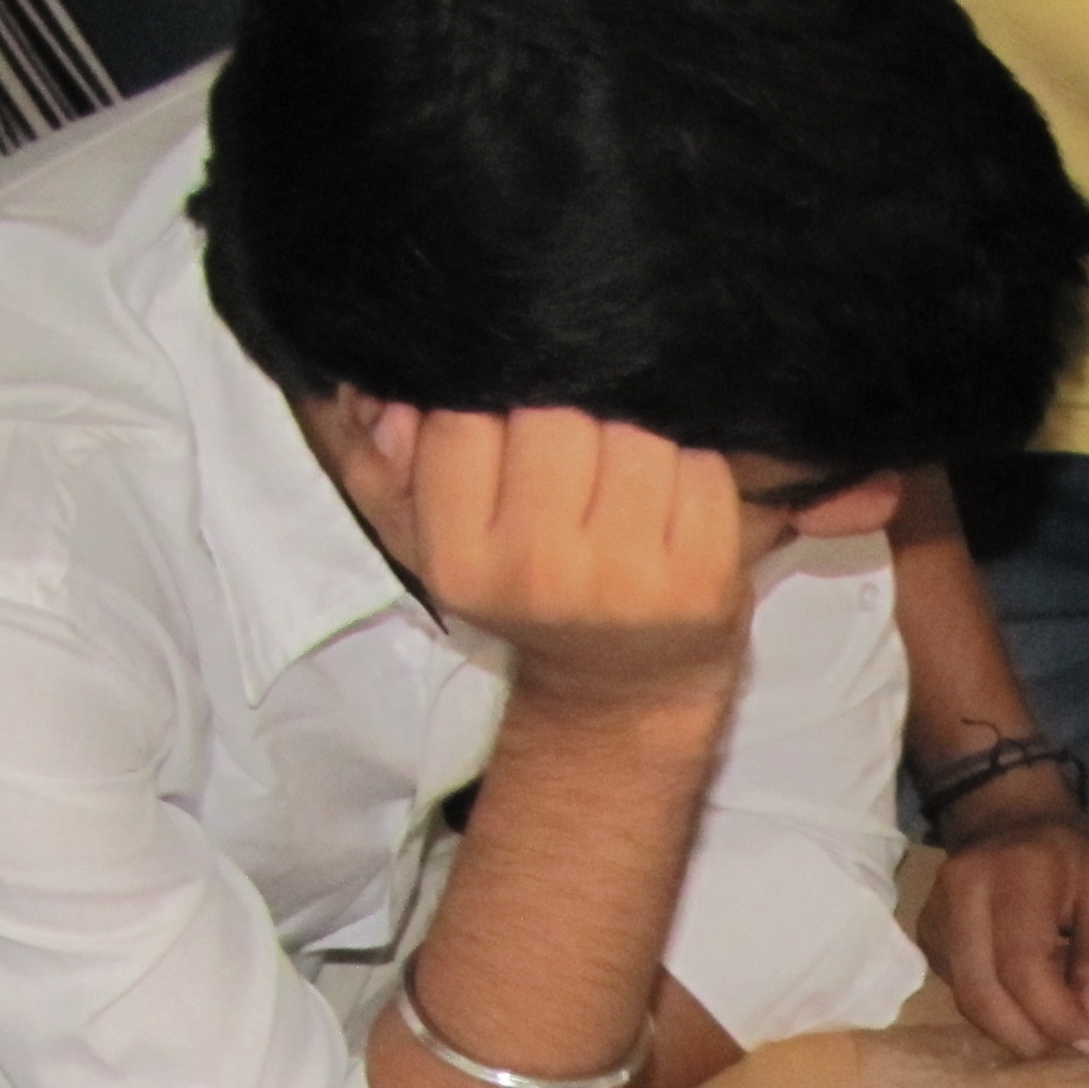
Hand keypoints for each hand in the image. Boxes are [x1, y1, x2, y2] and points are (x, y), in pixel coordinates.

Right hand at [402, 405, 750, 718]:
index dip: (489, 402)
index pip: (464, 418)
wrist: (618, 689)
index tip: (506, 428)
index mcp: (459, 562)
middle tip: (577, 445)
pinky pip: (703, 466)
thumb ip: (384, 466)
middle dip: (569, 412)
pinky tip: (674, 497)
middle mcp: (540, 574)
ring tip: (625, 469)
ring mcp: (628, 580)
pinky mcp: (705, 580)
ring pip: (636, 431)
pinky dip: (695, 464)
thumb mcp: (431, 541)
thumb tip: (383, 399)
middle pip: (557, 415)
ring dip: (637, 432)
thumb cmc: (521, 592)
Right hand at [921, 804, 1088, 1056]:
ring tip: (1052, 1027)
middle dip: (1031, 1034)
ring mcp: (935, 915)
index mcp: (1017, 873)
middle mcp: (963, 892)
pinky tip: (1025, 1003)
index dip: (1056, 1015)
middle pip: (984, 992)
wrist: (1009, 817)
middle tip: (1070, 1044)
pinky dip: (995, 1011)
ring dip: (1013, 1029)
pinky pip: (959, 990)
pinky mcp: (927, 936)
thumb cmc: (1070, 855)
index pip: (1024, 965)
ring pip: (967, 999)